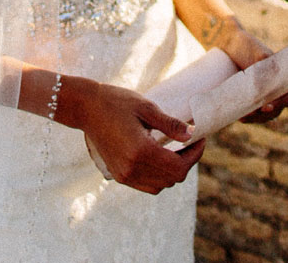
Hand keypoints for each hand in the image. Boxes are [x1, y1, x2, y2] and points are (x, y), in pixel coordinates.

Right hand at [80, 81, 204, 193]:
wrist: (86, 108)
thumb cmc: (116, 102)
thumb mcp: (146, 107)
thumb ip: (170, 124)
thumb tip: (192, 134)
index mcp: (140, 150)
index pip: (178, 166)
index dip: (195, 155)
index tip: (200, 139)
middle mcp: (132, 168)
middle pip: (172, 178)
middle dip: (187, 162)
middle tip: (191, 142)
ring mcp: (124, 174)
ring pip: (161, 185)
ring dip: (174, 171)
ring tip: (177, 150)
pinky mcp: (119, 175)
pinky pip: (148, 185)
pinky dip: (160, 176)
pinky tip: (161, 157)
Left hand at [211, 15, 287, 123]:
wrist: (230, 43)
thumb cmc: (246, 46)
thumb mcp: (257, 51)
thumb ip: (265, 60)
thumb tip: (270, 74)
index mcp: (284, 78)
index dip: (281, 103)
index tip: (269, 105)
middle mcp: (276, 89)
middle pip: (276, 108)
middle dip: (266, 113)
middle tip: (254, 111)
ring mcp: (264, 95)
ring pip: (264, 114)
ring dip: (256, 118)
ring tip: (244, 116)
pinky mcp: (251, 98)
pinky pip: (253, 112)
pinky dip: (248, 117)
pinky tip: (241, 117)